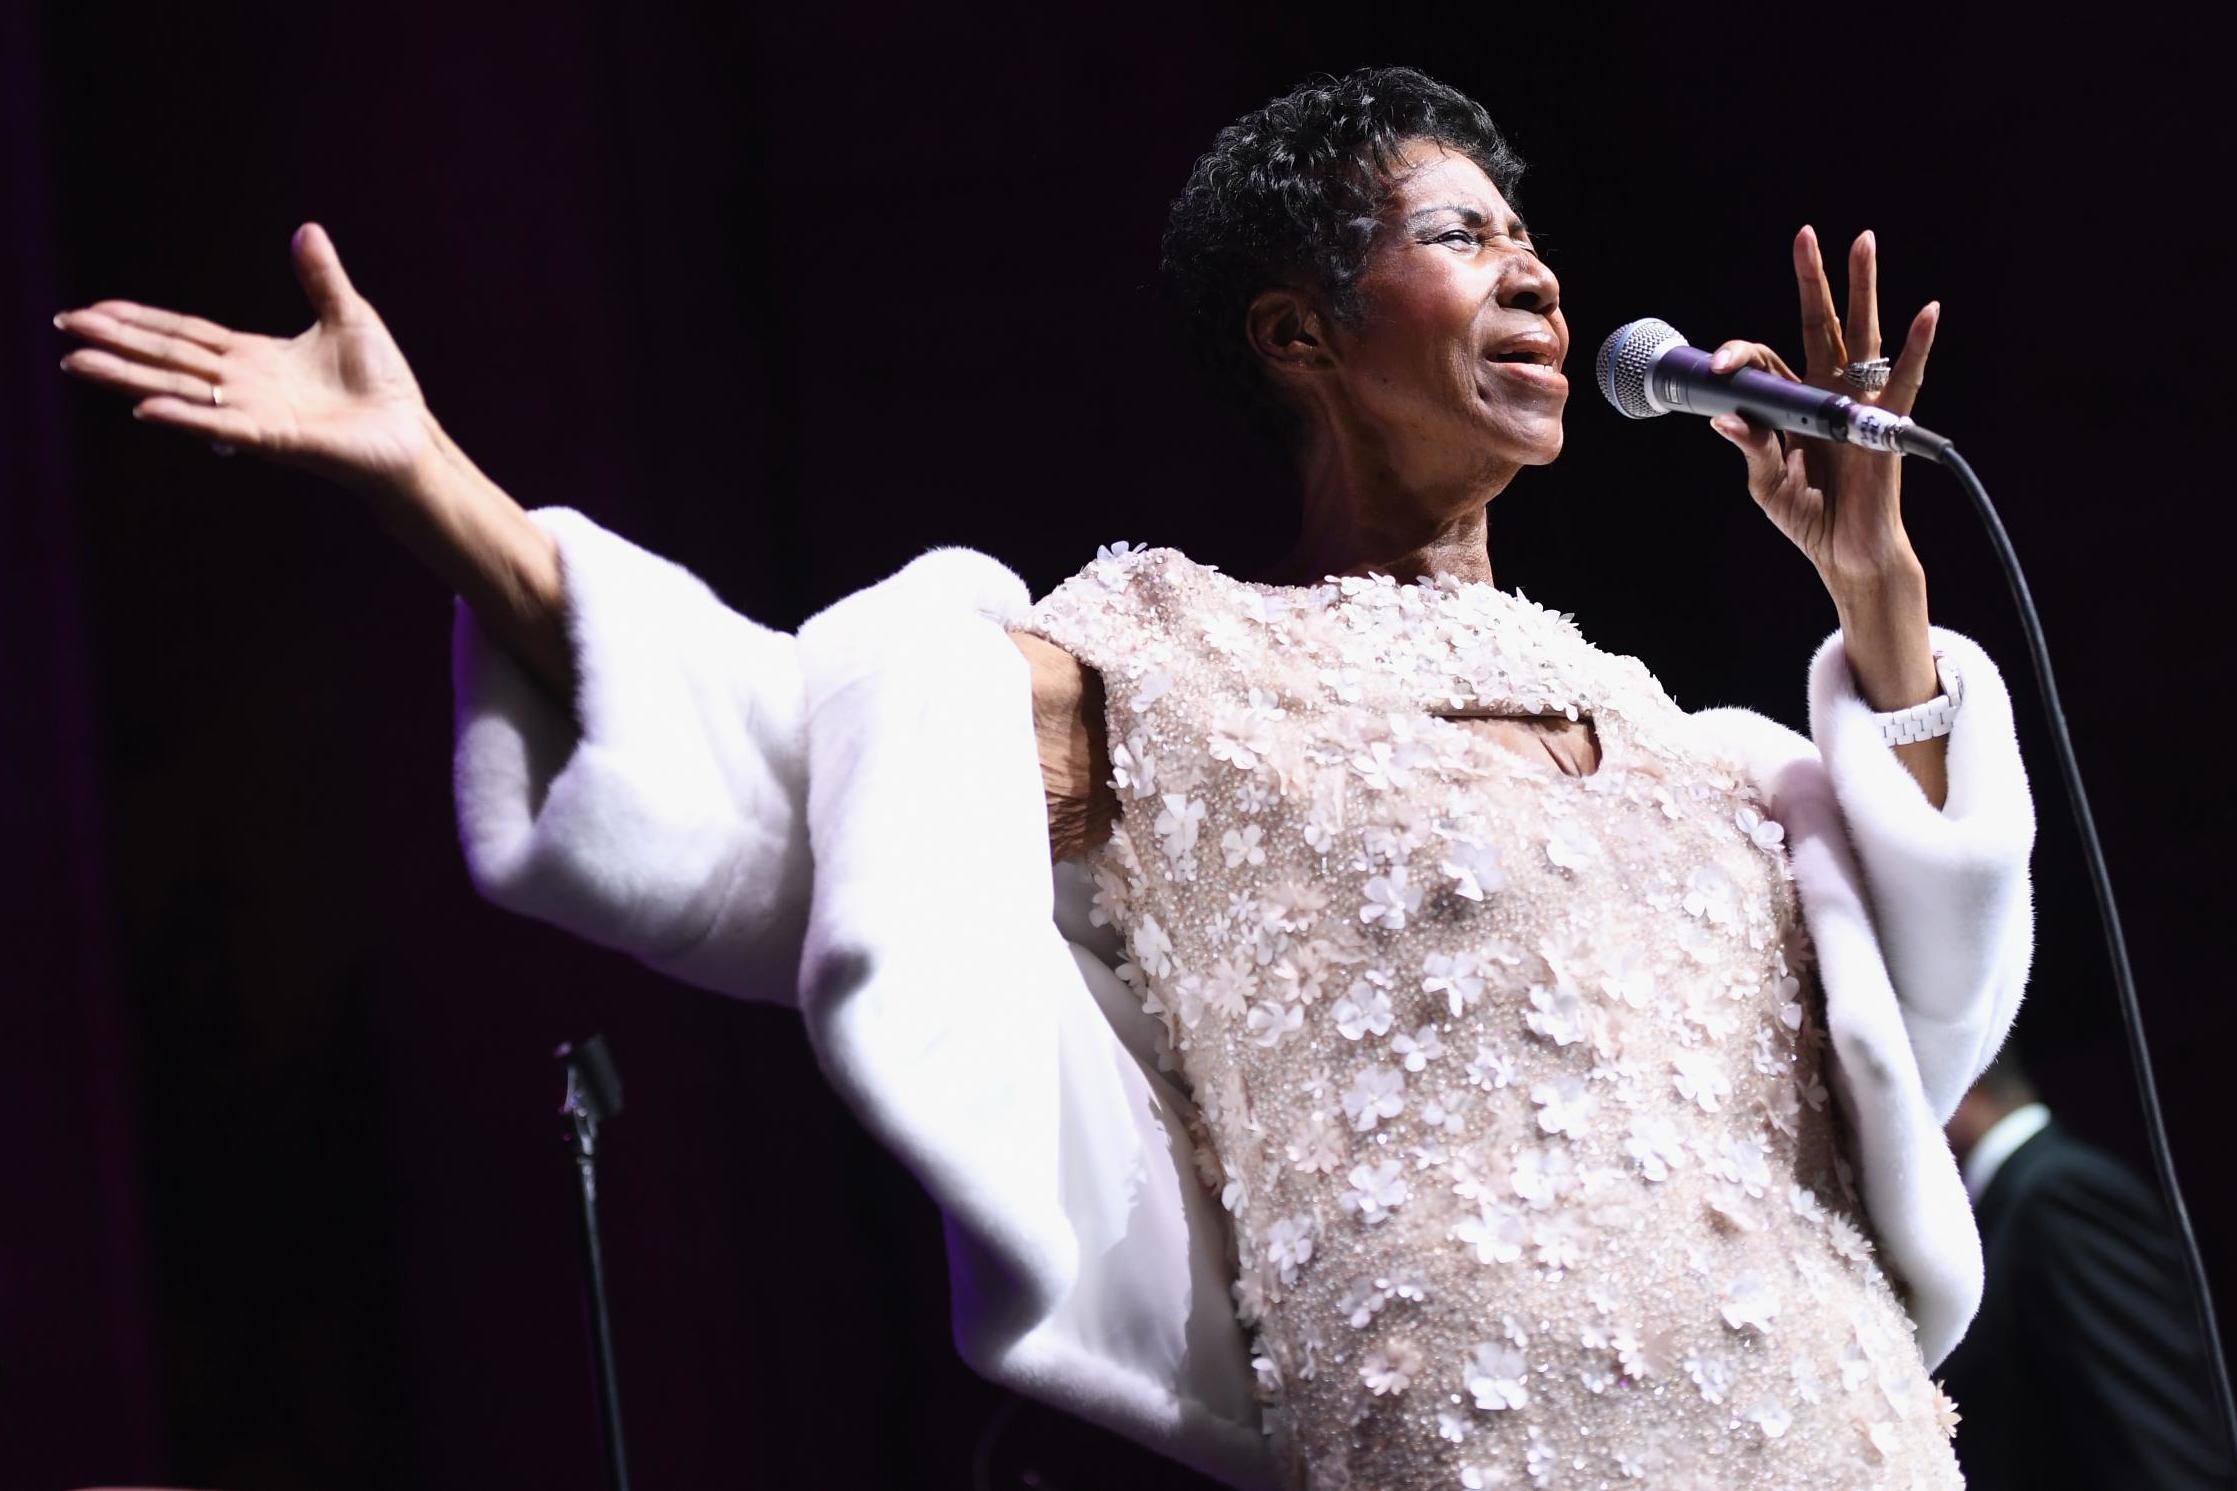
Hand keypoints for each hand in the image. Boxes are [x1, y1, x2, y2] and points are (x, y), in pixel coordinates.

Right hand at [56, 223, 436, 499]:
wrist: (411, 435)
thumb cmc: (383, 386)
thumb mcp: (349, 317)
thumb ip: (320, 278)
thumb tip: (307, 230)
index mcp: (255, 358)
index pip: (185, 335)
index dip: (140, 321)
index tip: (93, 310)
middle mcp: (245, 387)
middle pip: (170, 359)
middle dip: (116, 344)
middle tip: (63, 330)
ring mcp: (257, 414)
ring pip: (182, 391)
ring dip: (129, 378)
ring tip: (78, 365)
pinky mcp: (280, 440)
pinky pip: (226, 426)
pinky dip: (187, 417)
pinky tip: (147, 409)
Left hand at [1704, 225, 1939, 602]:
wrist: (1844, 551)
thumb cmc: (1809, 515)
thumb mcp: (1766, 484)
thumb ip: (1752, 450)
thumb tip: (1725, 421)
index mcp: (1793, 403)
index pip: (1764, 361)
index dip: (1740, 356)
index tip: (1717, 366)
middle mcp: (1827, 392)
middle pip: (1821, 324)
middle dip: (1814, 280)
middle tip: (1807, 236)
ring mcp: (1858, 402)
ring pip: (1862, 335)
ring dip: (1863, 289)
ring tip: (1862, 241)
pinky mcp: (1886, 424)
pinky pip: (1905, 380)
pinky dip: (1916, 346)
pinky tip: (1926, 312)